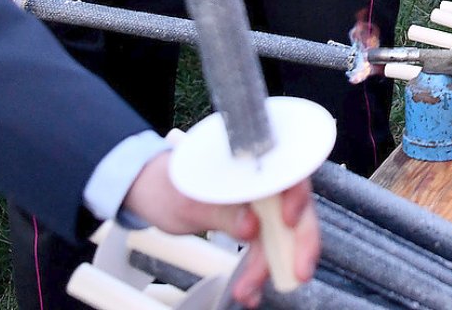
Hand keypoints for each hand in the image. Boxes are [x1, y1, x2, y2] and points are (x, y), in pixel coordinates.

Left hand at [121, 153, 318, 307]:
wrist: (151, 193)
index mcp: (250, 161)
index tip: (290, 220)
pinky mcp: (252, 223)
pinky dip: (257, 270)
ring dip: (271, 265)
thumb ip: (222, 211)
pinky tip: (249, 288)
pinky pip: (263, 247)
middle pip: (294, 207)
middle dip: (299, 243)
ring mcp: (258, 203)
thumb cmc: (168, 184)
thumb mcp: (190, 199)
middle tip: (299, 272)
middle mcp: (261, 180)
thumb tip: (252, 226)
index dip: (297, 194)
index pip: (287, 171)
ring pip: (280, 234)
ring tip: (249, 289)